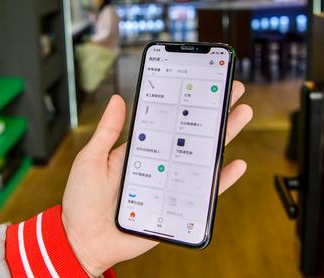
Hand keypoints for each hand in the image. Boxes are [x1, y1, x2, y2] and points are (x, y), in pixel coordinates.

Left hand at [61, 81, 252, 275]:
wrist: (83, 239)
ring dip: (223, 137)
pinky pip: (203, 194)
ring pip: (202, 159)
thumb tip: (119, 100)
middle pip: (191, 135)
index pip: (168, 122)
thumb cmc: (82, 200)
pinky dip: (220, 180)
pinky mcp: (176, 208)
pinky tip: (235, 164)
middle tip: (234, 89)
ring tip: (242, 114)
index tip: (202, 84)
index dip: (185, 105)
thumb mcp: (91, 158)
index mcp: (140, 150)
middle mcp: (159, 165)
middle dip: (214, 113)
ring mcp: (170, 185)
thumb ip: (107, 131)